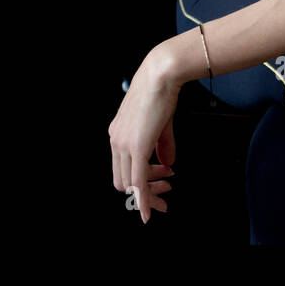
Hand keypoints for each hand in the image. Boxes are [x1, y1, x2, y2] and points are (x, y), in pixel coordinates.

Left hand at [108, 47, 179, 223]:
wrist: (161, 75)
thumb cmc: (161, 93)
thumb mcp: (161, 124)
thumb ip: (162, 146)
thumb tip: (167, 164)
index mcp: (118, 135)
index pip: (122, 169)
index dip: (141, 182)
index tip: (162, 181)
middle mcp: (116, 141)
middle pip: (124, 181)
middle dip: (146, 191)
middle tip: (167, 189)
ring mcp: (123, 144)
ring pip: (131, 184)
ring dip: (150, 192)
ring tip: (169, 183)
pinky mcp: (136, 147)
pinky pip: (138, 181)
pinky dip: (144, 199)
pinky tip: (151, 210)